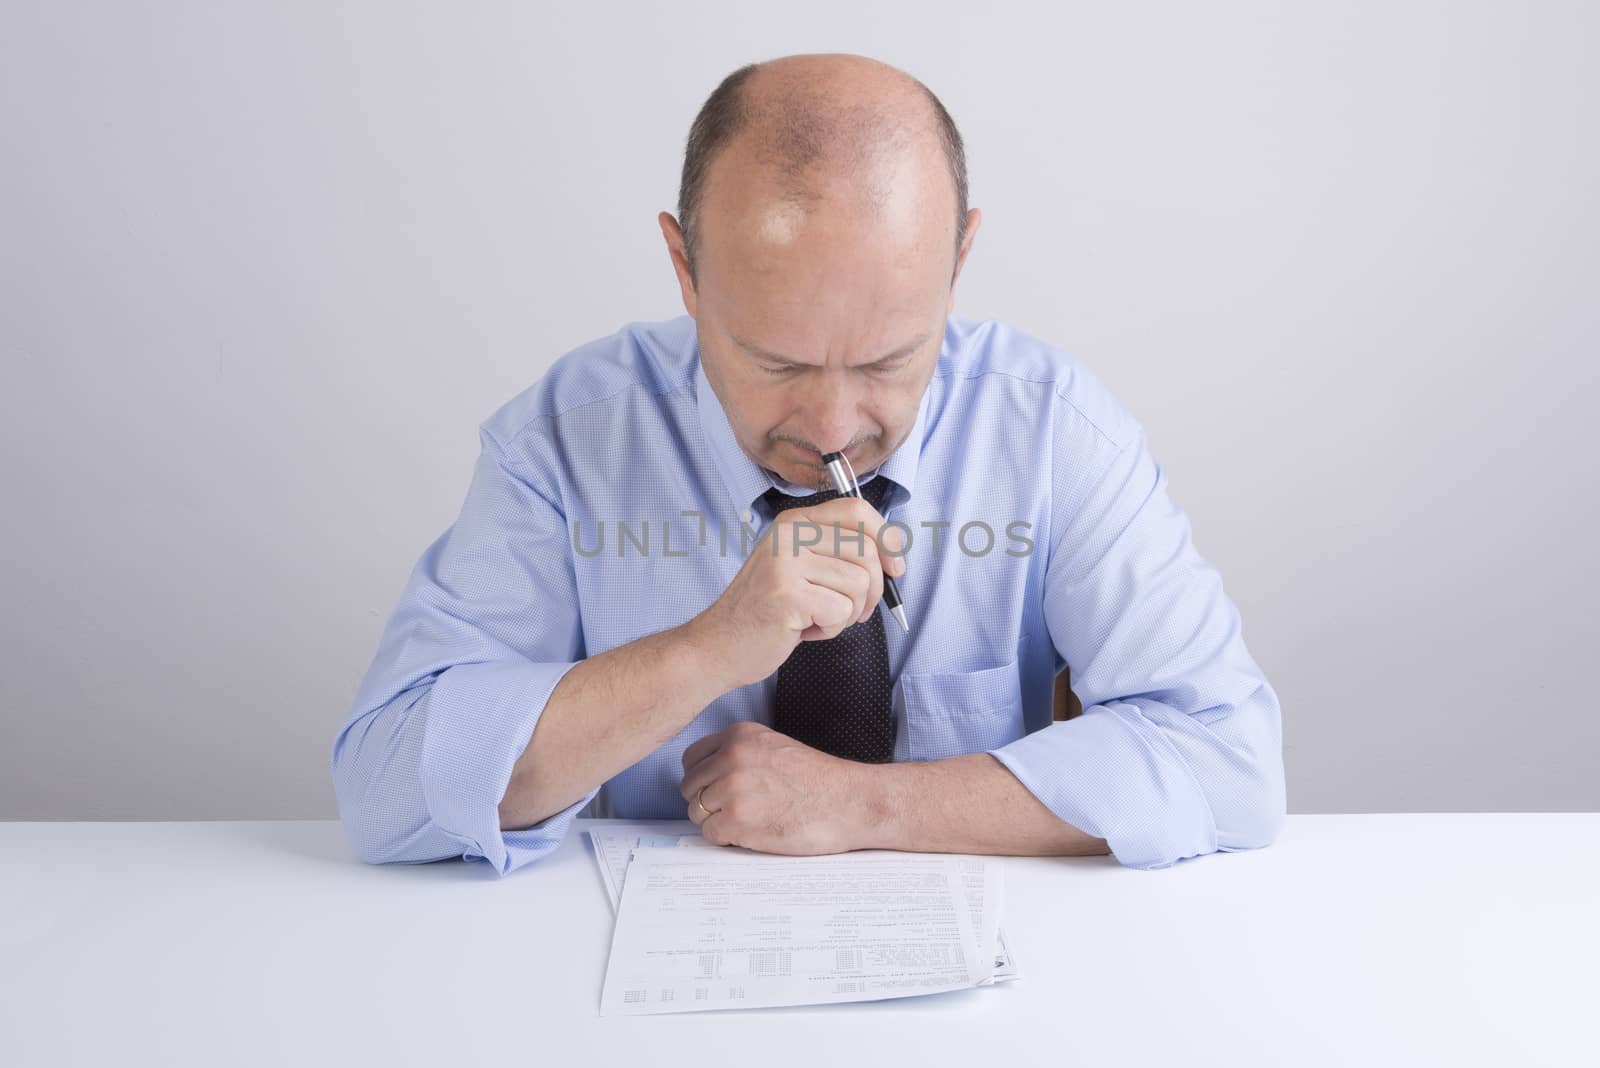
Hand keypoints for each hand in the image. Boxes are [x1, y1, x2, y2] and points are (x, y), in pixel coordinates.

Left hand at [680, 722, 872, 853]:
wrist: (851, 802)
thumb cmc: (819, 781)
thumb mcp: (775, 747)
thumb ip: (740, 754)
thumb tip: (706, 776)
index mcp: (740, 736)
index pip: (692, 759)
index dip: (702, 779)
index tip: (716, 790)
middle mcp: (732, 757)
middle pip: (690, 788)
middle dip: (707, 803)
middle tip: (736, 811)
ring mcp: (733, 789)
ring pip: (697, 813)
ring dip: (717, 822)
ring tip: (749, 822)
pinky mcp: (738, 820)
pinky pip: (711, 835)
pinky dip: (727, 840)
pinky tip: (753, 833)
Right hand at [686, 496, 905, 690]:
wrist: (719, 644)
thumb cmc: (767, 610)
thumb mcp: (801, 567)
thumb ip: (838, 552)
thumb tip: (895, 551)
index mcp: (794, 521)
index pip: (857, 510)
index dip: (887, 537)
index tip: (895, 567)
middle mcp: (788, 534)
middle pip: (865, 551)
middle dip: (872, 591)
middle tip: (853, 612)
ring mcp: (785, 562)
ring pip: (858, 584)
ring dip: (846, 614)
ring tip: (816, 619)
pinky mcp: (786, 594)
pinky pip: (840, 611)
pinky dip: (830, 629)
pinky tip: (803, 630)